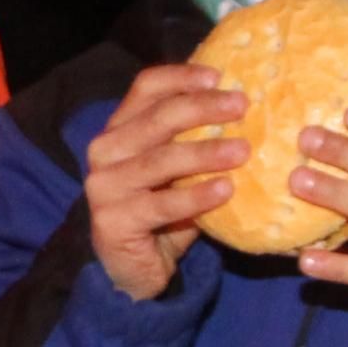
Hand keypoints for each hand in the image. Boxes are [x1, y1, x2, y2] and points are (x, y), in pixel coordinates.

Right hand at [81, 64, 247, 302]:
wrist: (133, 269)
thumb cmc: (163, 212)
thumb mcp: (175, 171)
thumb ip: (192, 140)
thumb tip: (243, 109)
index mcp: (119, 129)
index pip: (146, 88)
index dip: (181, 77)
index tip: (219, 76)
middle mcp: (105, 151)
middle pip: (157, 118)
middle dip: (202, 108)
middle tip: (241, 107)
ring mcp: (104, 186)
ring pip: (160, 160)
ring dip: (205, 152)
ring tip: (243, 150)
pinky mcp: (112, 221)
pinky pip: (162, 205)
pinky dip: (196, 196)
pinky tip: (225, 191)